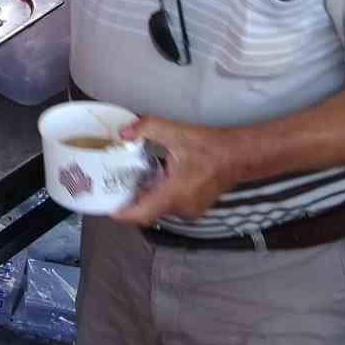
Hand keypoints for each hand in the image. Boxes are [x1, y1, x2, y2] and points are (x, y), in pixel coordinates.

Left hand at [110, 117, 239, 225]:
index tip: (107, 207)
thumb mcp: (175, 132)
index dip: (122, 214)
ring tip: (130, 180)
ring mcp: (189, 211)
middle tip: (114, 185)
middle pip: (147, 212)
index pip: (142, 215)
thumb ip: (147, 129)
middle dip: (130, 200)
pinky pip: (169, 206)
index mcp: (174, 194)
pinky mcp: (193, 209)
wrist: (237, 155)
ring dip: (145, 197)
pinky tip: (154, 179)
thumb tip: (123, 133)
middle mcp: (181, 208)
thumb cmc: (208, 146)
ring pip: (158, 209)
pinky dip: (158, 196)